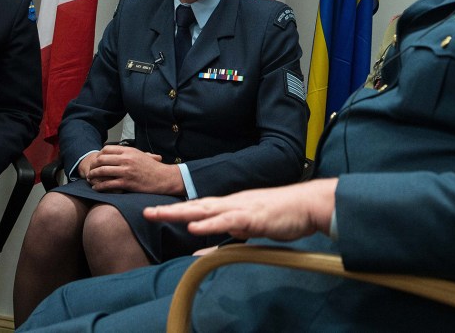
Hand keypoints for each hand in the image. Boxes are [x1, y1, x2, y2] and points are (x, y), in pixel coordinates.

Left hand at [80, 144, 184, 195]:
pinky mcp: (126, 183)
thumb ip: (127, 152)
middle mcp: (126, 159)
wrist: (163, 178)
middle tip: (90, 170)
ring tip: (90, 179)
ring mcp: (126, 171)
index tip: (96, 160)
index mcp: (129, 150)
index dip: (99, 155)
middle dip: (93, 166)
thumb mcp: (140, 154)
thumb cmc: (152, 167)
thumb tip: (115, 151)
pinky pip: (108, 184)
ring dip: (93, 175)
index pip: (106, 149)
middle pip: (102, 159)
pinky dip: (99, 186)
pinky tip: (96, 188)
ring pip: (103, 171)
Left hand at [144, 178, 338, 241]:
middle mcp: (232, 203)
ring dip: (182, 212)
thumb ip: (227, 237)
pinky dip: (210, 222)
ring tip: (160, 214)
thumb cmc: (282, 216)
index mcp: (231, 206)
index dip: (177, 211)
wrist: (308, 205)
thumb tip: (205, 250)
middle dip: (170, 210)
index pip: (199, 208)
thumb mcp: (249, 230)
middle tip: (146, 212)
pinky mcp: (253, 217)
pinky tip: (195, 225)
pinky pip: (227, 220)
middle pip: (195, 205)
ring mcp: (241, 208)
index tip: (155, 213)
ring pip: (206, 209)